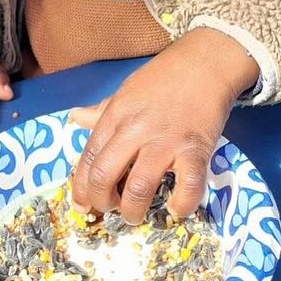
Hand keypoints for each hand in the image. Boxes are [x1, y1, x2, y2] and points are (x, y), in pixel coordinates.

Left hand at [69, 28, 257, 223]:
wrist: (204, 64)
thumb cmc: (165, 78)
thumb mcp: (126, 92)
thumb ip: (102, 111)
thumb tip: (75, 117)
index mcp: (116, 117)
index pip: (89, 158)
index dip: (82, 187)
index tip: (84, 204)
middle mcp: (135, 131)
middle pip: (105, 176)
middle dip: (103, 202)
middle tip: (111, 210)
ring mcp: (166, 142)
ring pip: (139, 188)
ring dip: (133, 210)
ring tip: (136, 216)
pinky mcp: (196, 150)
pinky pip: (187, 187)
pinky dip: (181, 205)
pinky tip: (177, 209)